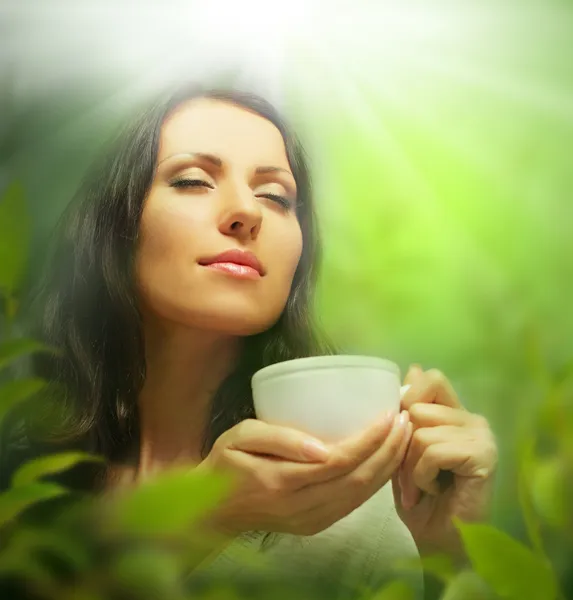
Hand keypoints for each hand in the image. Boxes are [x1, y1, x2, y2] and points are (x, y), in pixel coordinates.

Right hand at [199, 412, 411, 537]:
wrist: (212, 512)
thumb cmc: (225, 464)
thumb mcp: (240, 437)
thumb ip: (278, 439)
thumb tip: (321, 447)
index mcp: (282, 482)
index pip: (340, 461)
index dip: (370, 440)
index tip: (390, 415)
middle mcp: (301, 507)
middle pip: (358, 480)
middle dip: (389, 450)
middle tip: (406, 422)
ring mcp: (311, 521)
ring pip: (361, 495)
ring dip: (387, 466)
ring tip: (404, 438)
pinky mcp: (315, 526)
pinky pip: (353, 504)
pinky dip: (375, 482)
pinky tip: (385, 462)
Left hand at [393, 366, 497, 556]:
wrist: (441, 543)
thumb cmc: (421, 499)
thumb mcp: (404, 451)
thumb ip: (409, 413)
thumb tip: (413, 368)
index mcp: (454, 414)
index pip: (430, 379)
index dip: (407, 400)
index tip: (401, 433)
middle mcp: (472, 419)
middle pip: (416, 406)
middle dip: (402, 444)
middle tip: (410, 473)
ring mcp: (481, 436)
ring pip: (420, 431)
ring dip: (409, 466)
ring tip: (421, 487)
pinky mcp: (483, 454)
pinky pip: (432, 450)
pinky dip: (421, 476)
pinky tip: (434, 491)